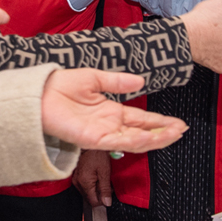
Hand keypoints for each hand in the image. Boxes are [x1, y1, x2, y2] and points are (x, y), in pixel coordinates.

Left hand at [40, 69, 186, 152]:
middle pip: (142, 132)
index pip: (141, 119)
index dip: (160, 122)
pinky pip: (117, 142)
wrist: (39, 93)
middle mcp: (109, 125)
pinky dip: (135, 140)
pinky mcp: (92, 139)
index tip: (177, 123)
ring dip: (155, 138)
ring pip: (134, 140)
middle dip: (163, 132)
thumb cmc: (60, 86)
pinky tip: (150, 137)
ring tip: (173, 134)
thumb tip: (139, 80)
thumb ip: (117, 81)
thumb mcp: (95, 78)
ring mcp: (102, 133)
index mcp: (110, 111)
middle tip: (181, 130)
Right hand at [74, 149, 113, 206]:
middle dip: (99, 194)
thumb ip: (105, 189)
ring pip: (87, 193)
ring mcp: (75, 180)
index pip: (93, 202)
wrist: (90, 144)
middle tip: (107, 184)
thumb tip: (107, 203)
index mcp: (85, 183)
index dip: (103, 200)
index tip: (109, 193)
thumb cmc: (97, 155)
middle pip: (90, 198)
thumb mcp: (105, 172)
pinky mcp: (76, 176)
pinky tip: (97, 177)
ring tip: (102, 179)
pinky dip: (91, 185)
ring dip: (96, 189)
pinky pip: (84, 186)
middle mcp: (78, 183)